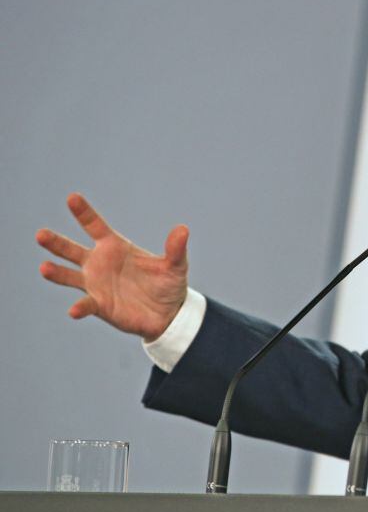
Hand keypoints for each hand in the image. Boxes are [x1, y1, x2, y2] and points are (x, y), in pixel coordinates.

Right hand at [36, 193, 189, 341]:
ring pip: (70, 276)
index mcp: (116, 247)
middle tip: (41, 234)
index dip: (84, 213)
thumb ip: (175, 249)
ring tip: (44, 268)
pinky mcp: (99, 305)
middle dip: (56, 243)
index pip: (95, 226)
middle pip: (72, 250)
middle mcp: (100, 263)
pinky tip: (75, 310)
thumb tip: (183, 229)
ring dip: (56, 273)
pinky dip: (80, 307)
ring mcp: (96, 284)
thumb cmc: (168, 284)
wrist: (168, 314)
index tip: (72, 197)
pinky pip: (86, 304)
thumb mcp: (176, 265)